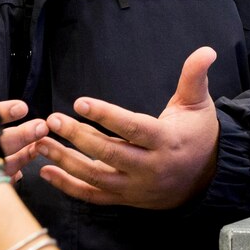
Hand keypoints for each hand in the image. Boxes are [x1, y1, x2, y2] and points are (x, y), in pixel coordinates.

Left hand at [35, 47, 219, 208]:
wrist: (207, 177)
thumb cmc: (198, 134)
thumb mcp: (198, 104)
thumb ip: (195, 77)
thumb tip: (206, 50)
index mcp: (166, 141)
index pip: (132, 128)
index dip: (105, 116)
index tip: (80, 102)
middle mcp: (150, 167)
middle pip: (109, 153)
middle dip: (77, 137)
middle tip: (52, 120)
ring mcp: (136, 187)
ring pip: (96, 177)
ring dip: (65, 161)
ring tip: (41, 143)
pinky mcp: (126, 199)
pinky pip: (94, 196)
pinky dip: (68, 187)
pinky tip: (47, 172)